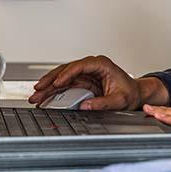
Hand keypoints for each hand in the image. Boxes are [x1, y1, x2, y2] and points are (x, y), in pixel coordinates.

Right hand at [29, 55, 168, 110]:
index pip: (80, 66)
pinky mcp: (82, 81)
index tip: (56, 83)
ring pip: (62, 77)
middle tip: (38, 90)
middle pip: (66, 70)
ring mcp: (85, 73)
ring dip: (48, 86)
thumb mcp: (119, 100)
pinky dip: (53, 90)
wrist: (135, 94)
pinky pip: (64, 84)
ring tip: (36, 95)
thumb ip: (103, 103)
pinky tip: (44, 96)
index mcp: (102, 64)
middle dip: (51, 80)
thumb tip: (86, 106)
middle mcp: (91, 66)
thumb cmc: (130, 93)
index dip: (67, 74)